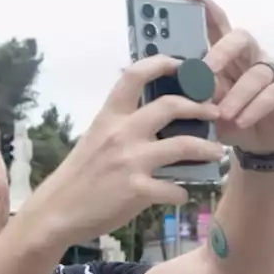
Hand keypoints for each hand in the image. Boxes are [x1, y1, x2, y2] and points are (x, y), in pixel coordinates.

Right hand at [26, 53, 223, 244]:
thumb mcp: (95, 139)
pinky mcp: (137, 190)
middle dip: (200, 108)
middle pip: (171, 105)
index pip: (135, 75)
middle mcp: (121, 133)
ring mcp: (130, 161)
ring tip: (216, 152)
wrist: (56, 211)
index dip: (162, 63)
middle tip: (214, 114)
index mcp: (109, 117)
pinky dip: (181, 193)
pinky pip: (174, 188)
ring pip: (185, 145)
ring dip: (207, 149)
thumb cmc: (77, 176)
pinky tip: (180, 194)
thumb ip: (121, 126)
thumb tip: (154, 118)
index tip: (182, 65)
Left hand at [189, 0, 273, 153]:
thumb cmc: (230, 117)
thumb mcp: (207, 104)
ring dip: (237, 94)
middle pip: (240, 38)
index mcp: (229, 55)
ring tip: (222, 113)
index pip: (218, 25)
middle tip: (205, 71)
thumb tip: (162, 82)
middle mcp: (252, 56)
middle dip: (221, 51)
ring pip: (257, 73)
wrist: (263, 142)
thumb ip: (192, 90)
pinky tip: (241, 121)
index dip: (206, 8)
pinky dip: (255, 107)